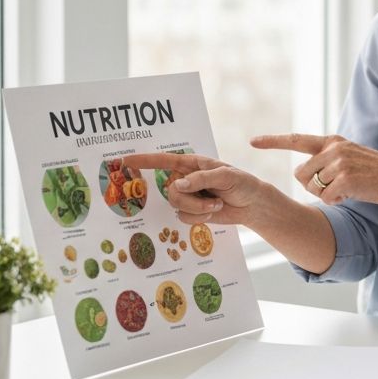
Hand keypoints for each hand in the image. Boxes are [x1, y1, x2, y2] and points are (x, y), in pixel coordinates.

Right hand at [121, 152, 266, 227]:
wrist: (252, 204)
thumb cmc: (242, 183)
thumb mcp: (226, 176)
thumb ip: (201, 179)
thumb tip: (176, 185)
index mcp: (194, 163)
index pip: (165, 160)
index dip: (145, 160)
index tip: (125, 160)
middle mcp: (187, 179)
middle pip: (170, 190)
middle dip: (191, 199)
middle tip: (213, 199)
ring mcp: (189, 196)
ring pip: (177, 206)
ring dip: (199, 208)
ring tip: (216, 204)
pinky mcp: (192, 211)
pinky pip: (184, 218)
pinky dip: (200, 217)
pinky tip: (213, 211)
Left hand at [250, 133, 377, 211]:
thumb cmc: (374, 171)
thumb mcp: (349, 155)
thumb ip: (326, 158)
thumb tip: (301, 173)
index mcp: (333, 141)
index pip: (297, 139)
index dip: (273, 141)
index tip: (252, 141)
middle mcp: (333, 148)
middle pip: (301, 174)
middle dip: (313, 185)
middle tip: (336, 186)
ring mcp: (339, 163)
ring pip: (312, 188)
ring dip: (325, 195)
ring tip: (347, 188)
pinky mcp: (345, 179)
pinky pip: (326, 198)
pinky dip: (337, 201)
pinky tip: (352, 194)